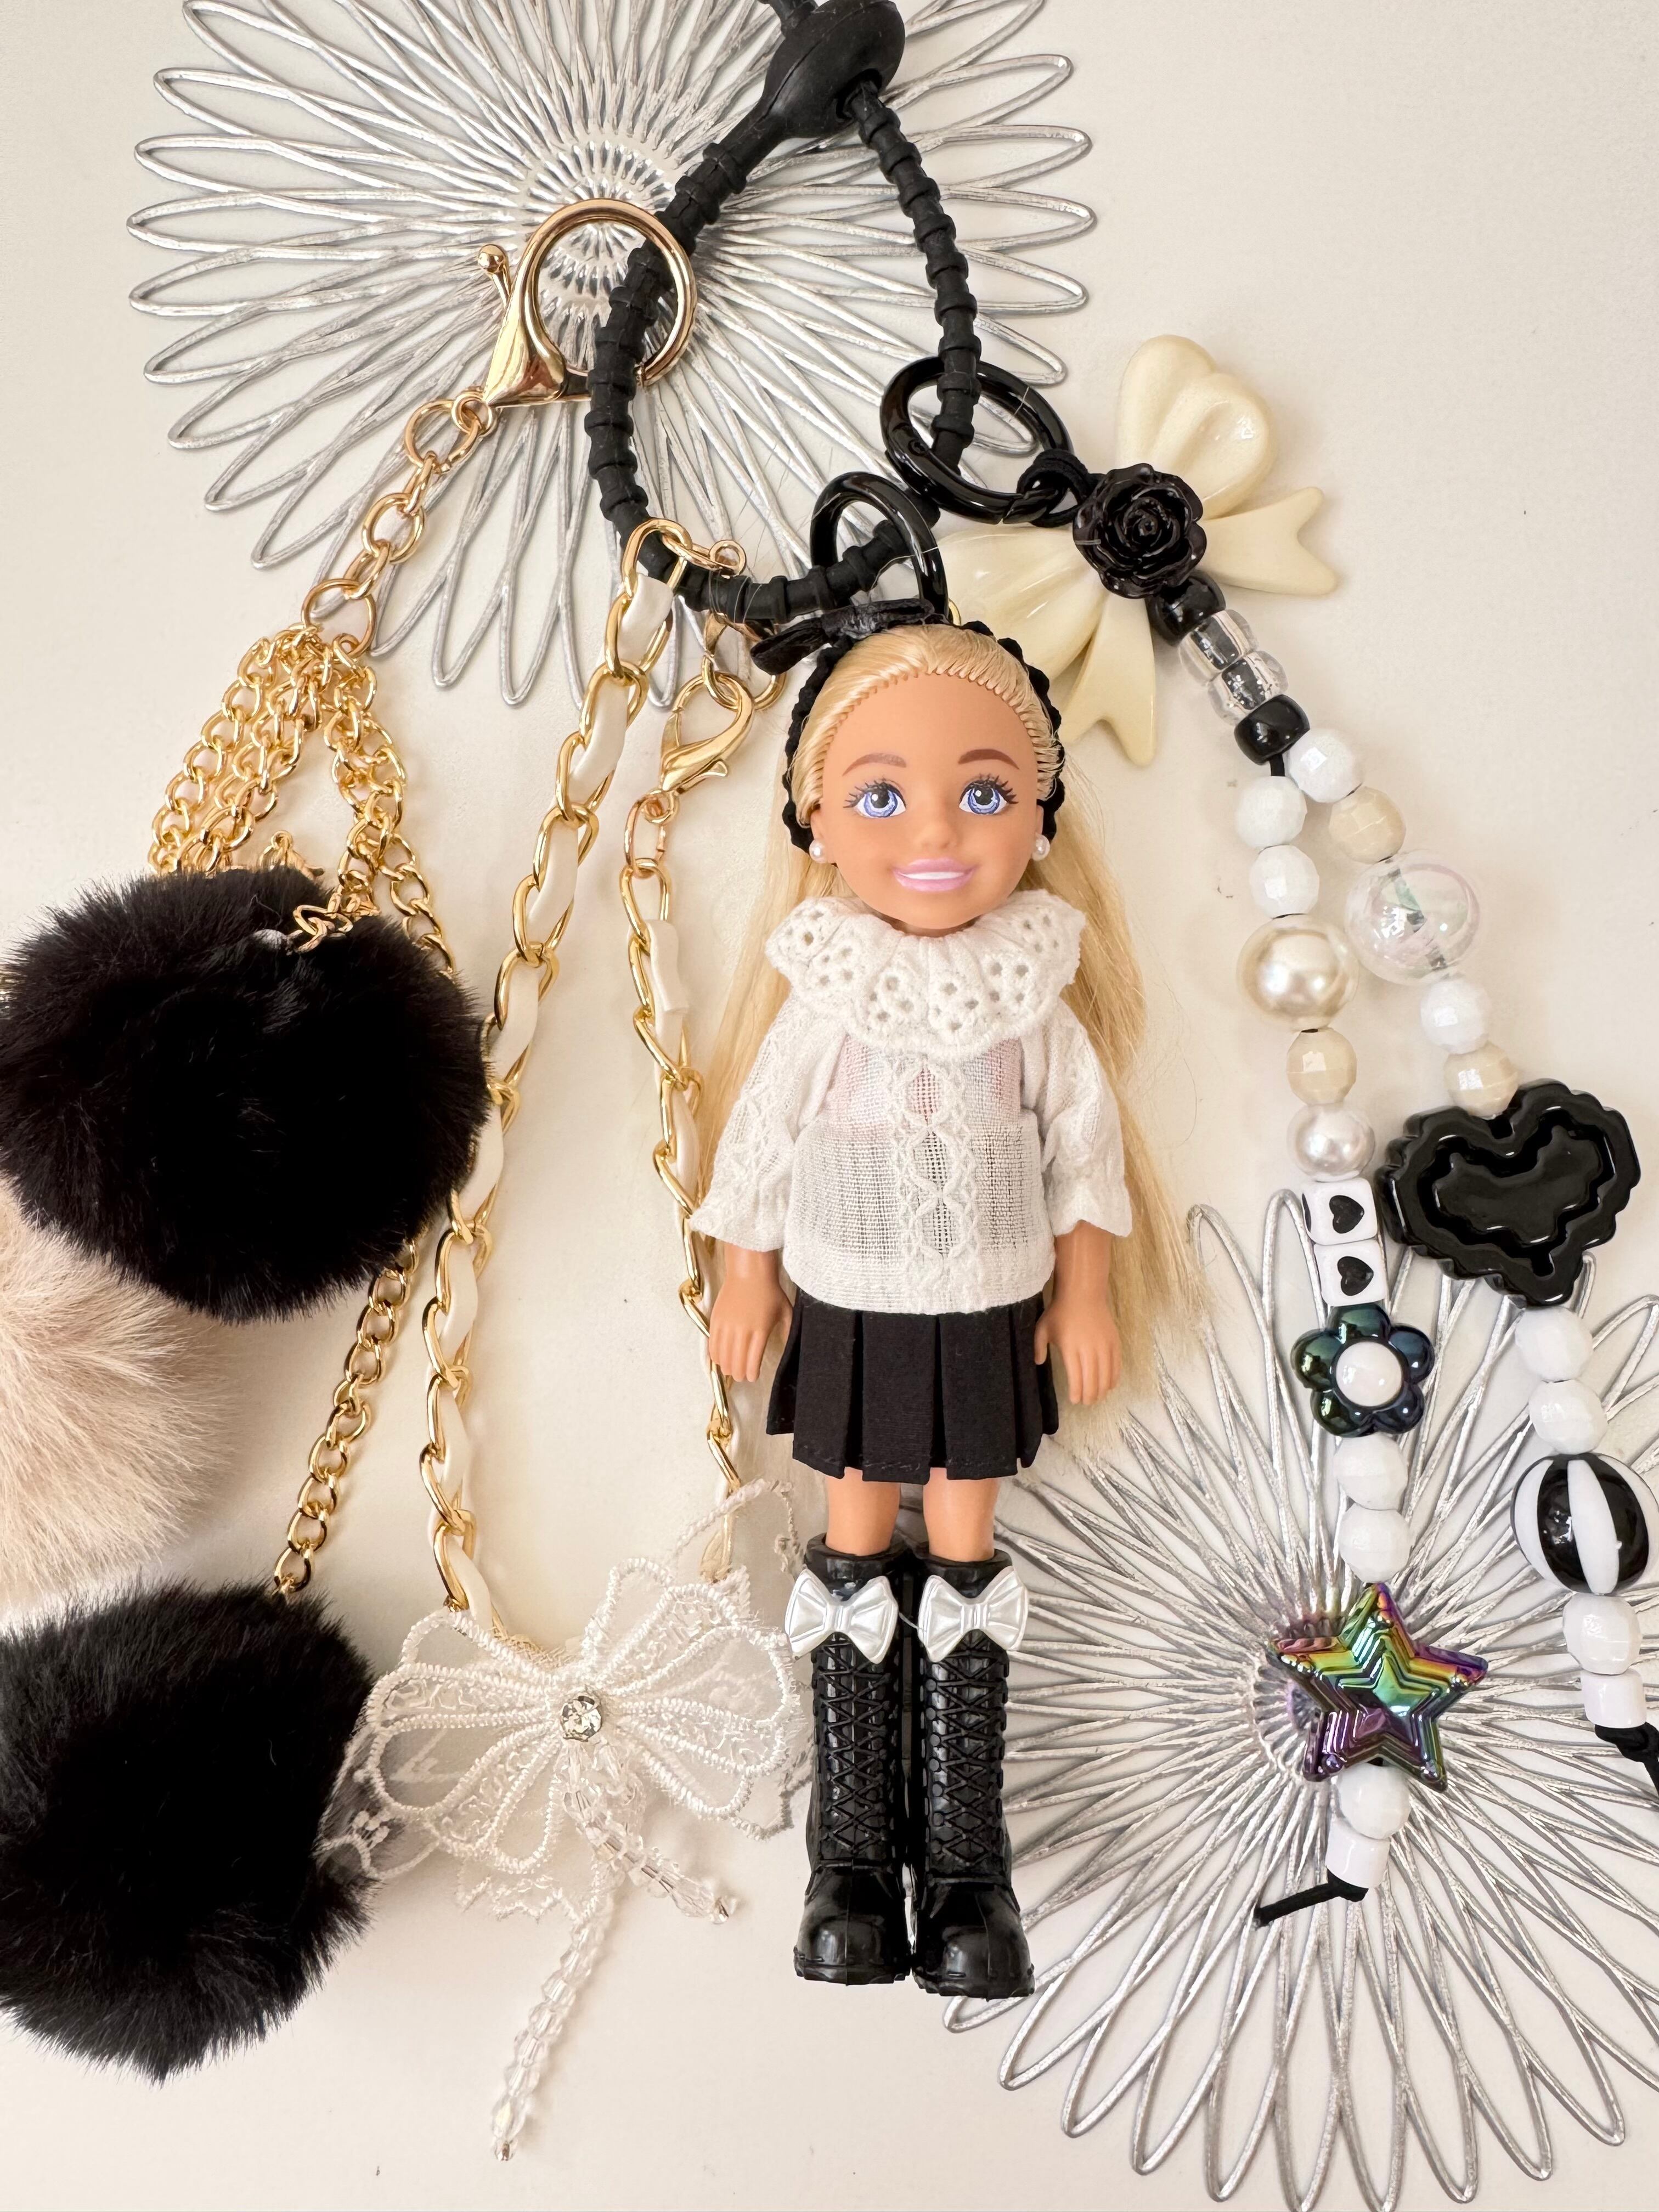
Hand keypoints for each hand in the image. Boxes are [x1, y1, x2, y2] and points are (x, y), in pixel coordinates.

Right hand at [707, 1252, 790, 1382]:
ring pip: (722, 1356)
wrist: (749, 1272)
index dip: (751, 1373)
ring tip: (731, 1370)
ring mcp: (727, 1325)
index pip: (752, 1361)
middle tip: (742, 1376)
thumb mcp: (786, 1312)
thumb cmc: (770, 1292)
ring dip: (726, 1366)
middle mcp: (742, 1331)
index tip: (753, 1377)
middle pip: (736, 1362)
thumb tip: (789, 1350)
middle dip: (739, 1374)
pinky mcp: (716, 1320)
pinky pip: (712, 1344)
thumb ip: (788, 1333)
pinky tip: (718, 1359)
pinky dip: (714, 1355)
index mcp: (760, 1331)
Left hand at [1034, 1294, 1121, 1405]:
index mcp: (1070, 1349)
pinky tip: (1109, 1385)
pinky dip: (1114, 1378)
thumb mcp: (1042, 1329)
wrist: (1082, 1294)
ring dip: (1102, 1390)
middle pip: (1093, 1381)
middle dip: (1089, 1396)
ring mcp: (1104, 1346)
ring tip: (1097, 1397)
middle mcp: (1089, 1350)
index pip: (1076, 1379)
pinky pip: (1116, 1365)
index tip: (1074, 1400)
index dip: (1076, 1393)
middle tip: (1086, 1402)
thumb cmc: (1060, 1312)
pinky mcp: (1114, 1342)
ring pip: (1107, 1376)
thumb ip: (1038, 1347)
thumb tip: (1039, 1363)